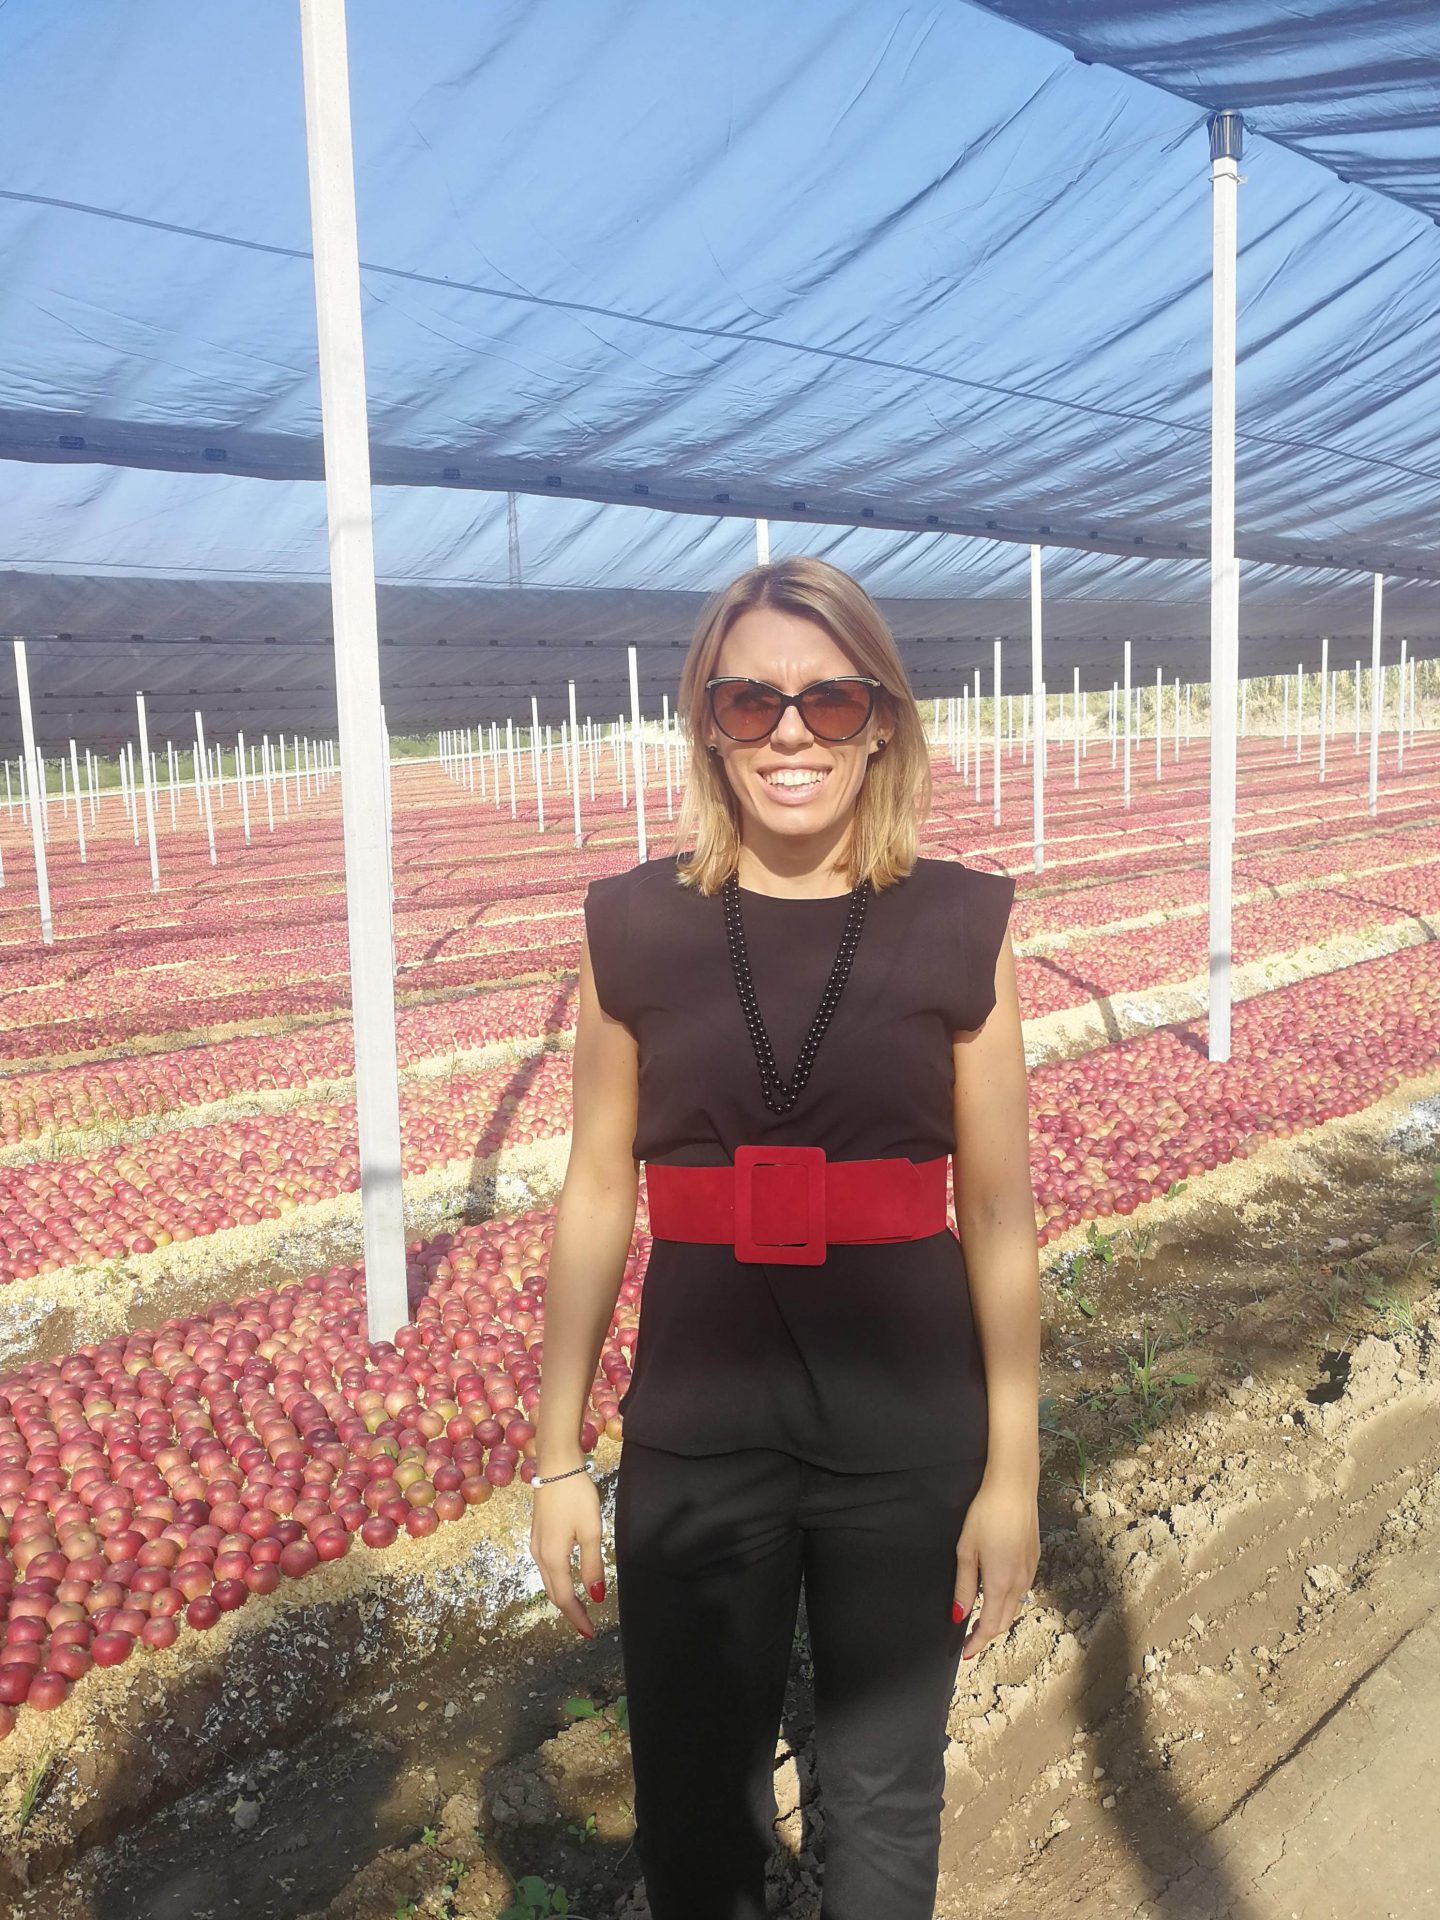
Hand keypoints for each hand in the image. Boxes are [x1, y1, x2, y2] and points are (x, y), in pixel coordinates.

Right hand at [529, 1473, 606, 1640]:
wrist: (556, 1465)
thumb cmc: (576, 1496)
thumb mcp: (591, 1531)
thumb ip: (592, 1565)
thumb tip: (595, 1595)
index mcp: (553, 1557)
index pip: (564, 1598)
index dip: (577, 1617)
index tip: (590, 1632)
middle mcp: (540, 1555)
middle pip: (553, 1592)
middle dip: (569, 1611)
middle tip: (586, 1625)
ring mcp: (536, 1544)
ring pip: (548, 1580)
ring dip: (563, 1596)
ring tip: (579, 1607)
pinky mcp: (538, 1534)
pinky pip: (547, 1567)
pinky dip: (558, 1580)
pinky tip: (568, 1578)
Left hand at [952, 1472, 1039, 1663]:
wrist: (1014, 1489)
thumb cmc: (986, 1515)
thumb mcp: (966, 1550)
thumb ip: (964, 1586)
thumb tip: (958, 1615)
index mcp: (1000, 1583)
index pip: (990, 1625)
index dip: (977, 1642)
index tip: (965, 1652)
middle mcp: (1019, 1583)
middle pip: (1004, 1621)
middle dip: (987, 1634)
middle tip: (969, 1640)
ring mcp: (1030, 1572)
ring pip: (1015, 1607)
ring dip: (998, 1618)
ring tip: (980, 1620)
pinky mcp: (1034, 1561)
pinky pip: (1022, 1591)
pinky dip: (1008, 1602)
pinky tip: (996, 1595)